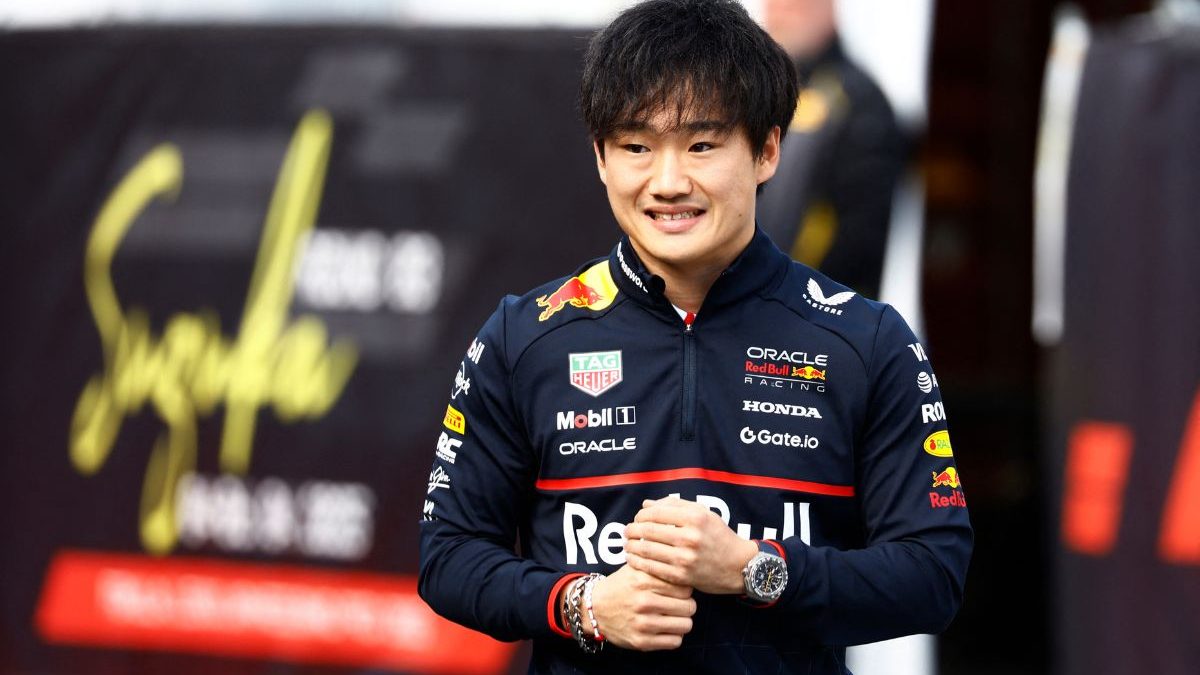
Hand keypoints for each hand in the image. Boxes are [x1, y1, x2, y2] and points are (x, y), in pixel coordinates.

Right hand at [588, 564, 695, 650]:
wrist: (594, 609)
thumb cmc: (620, 586)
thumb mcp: (634, 567)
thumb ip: (655, 560)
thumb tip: (679, 554)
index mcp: (644, 580)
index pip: (685, 586)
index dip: (686, 588)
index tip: (680, 590)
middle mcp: (644, 602)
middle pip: (689, 606)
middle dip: (687, 605)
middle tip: (679, 604)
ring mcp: (643, 624)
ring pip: (686, 625)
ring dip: (682, 621)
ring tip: (675, 617)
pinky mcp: (642, 642)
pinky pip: (675, 642)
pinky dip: (674, 636)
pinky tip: (666, 629)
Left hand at [624, 497, 758, 594]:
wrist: (738, 565)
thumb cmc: (719, 536)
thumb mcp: (704, 514)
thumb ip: (675, 505)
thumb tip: (646, 505)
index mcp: (694, 518)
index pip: (656, 513)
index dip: (641, 515)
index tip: (638, 518)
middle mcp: (689, 537)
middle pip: (648, 531)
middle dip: (632, 530)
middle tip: (627, 531)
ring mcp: (685, 558)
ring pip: (647, 550)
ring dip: (632, 547)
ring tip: (628, 545)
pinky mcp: (682, 576)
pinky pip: (652, 568)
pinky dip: (638, 563)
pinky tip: (633, 560)